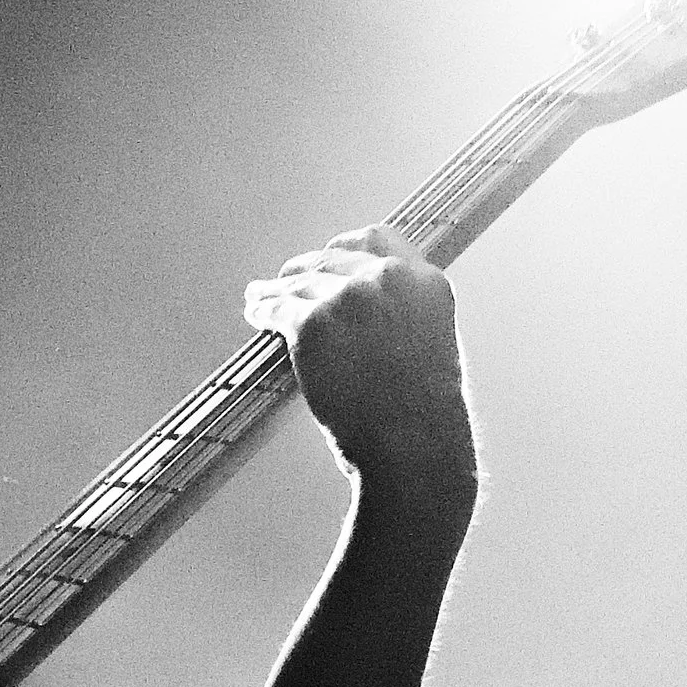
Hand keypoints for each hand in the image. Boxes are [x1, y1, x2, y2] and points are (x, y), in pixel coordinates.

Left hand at [243, 225, 475, 508]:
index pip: (376, 239)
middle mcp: (387, 279)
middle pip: (331, 259)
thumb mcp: (431, 346)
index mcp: (424, 282)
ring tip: (259, 298)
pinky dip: (263, 311)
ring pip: (299, 284)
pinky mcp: (312, 322)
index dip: (345, 249)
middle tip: (287, 281)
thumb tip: (365, 313)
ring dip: (276, 291)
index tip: (328, 257)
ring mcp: (347, 297)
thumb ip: (402, 315)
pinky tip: (256, 315)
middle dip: (305, 271)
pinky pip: (277, 309)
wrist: (412, 447)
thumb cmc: (422, 418)